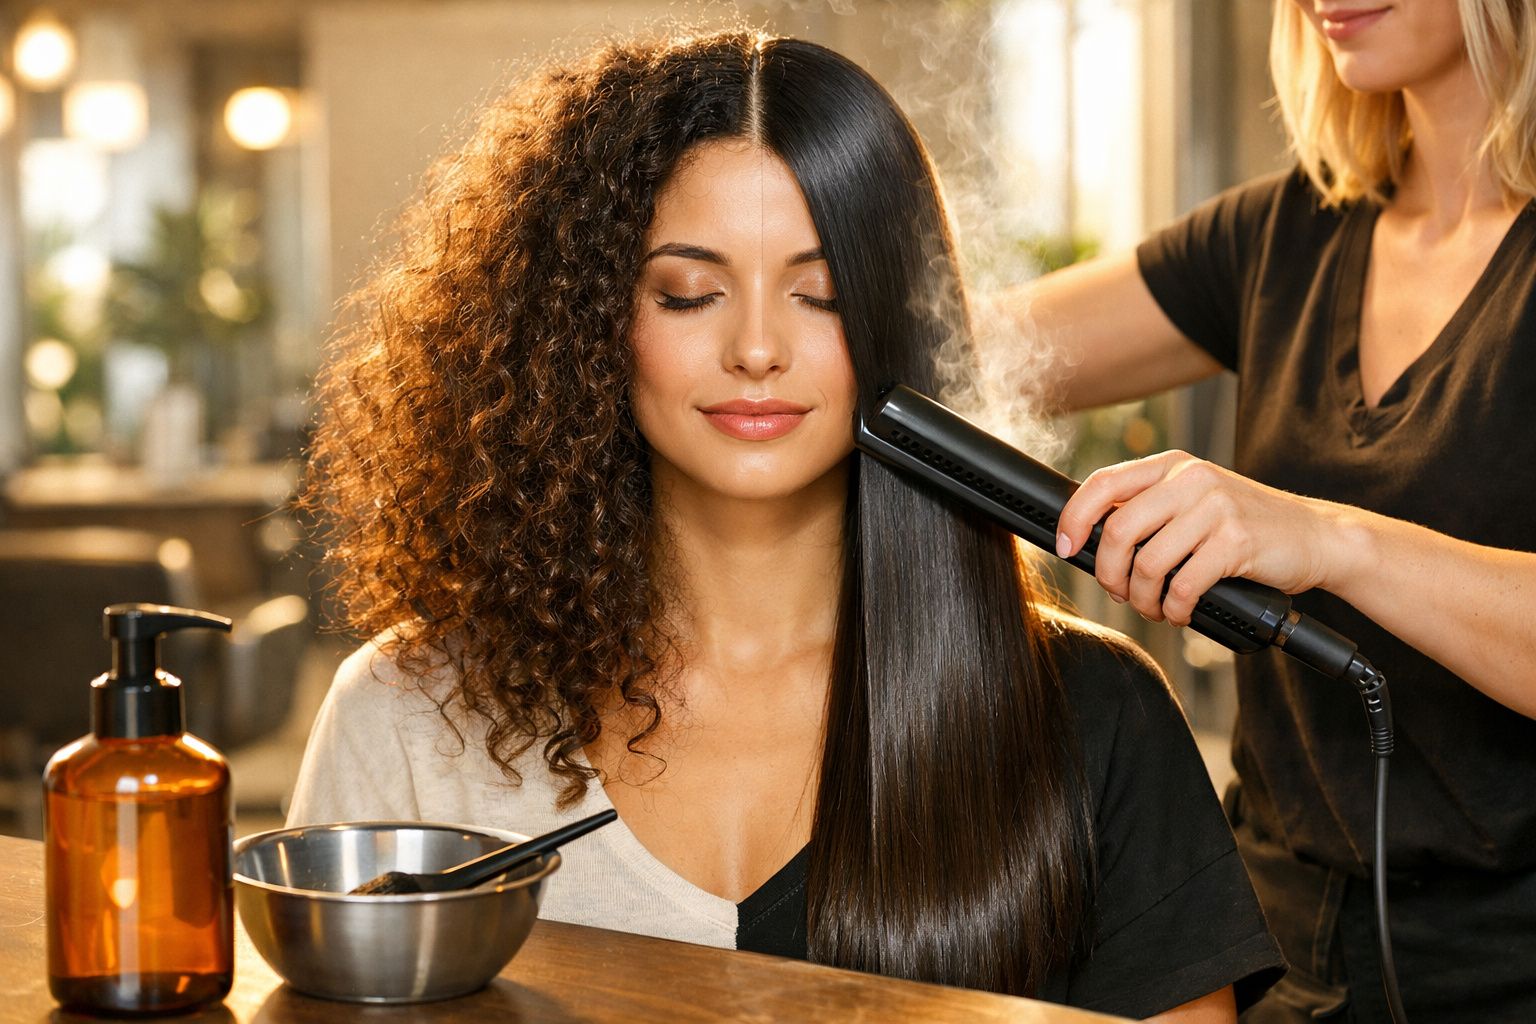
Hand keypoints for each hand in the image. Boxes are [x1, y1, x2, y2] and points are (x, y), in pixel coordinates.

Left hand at [1054, 451, 1347, 625]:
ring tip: (1154, 608)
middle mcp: (1191, 479)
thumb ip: (1151, 509)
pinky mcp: (1236, 541)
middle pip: (1118, 530)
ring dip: (1143, 598)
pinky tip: (1180, 612)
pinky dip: (1174, 609)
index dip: (1074, 518)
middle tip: (1120, 593)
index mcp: (1173, 466)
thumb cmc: (1247, 526)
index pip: (1103, 483)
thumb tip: (1090, 540)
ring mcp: (1215, 508)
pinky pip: (1183, 585)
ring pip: (1148, 563)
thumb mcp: (1196, 502)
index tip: (1066, 547)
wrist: (1317, 536)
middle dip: (1108, 573)